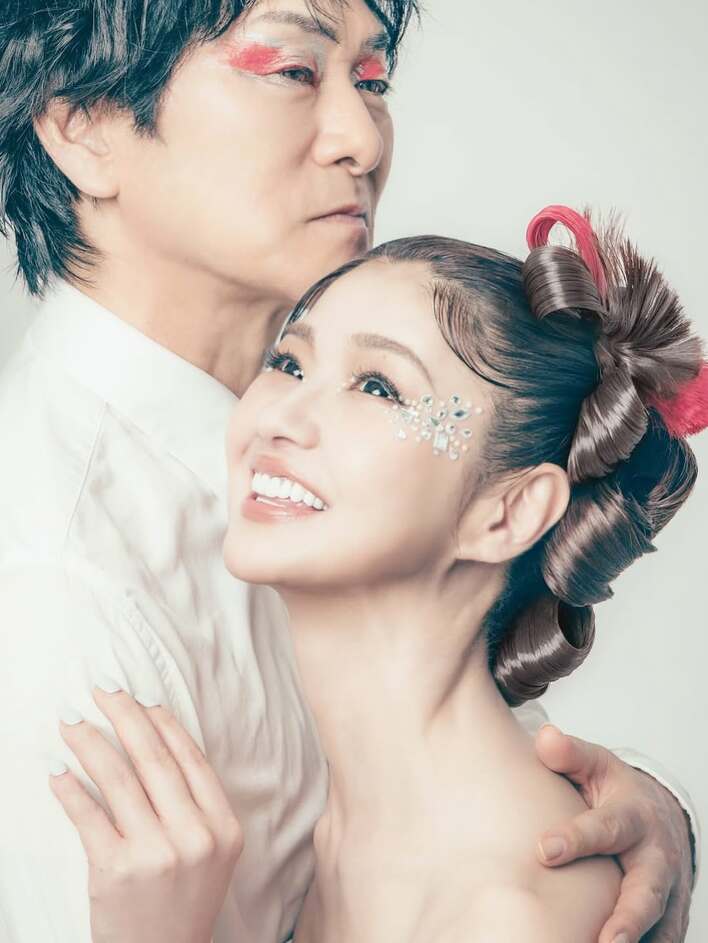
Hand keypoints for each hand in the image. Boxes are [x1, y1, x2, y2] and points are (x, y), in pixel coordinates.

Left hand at [49, 686, 242, 942]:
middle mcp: (194, 837)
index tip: (140, 698)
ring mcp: (156, 854)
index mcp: (223, 827)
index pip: (190, 759)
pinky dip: (70, 790)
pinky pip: (88, 818)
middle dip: (124, 717)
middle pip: (154, 760)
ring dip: (90, 744)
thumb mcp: (213, 853)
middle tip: (101, 690)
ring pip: (118, 780)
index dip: (162, 723)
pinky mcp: (116, 872)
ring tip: (71, 722)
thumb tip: (157, 740)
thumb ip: (197, 804)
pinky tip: (58, 771)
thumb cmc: (185, 902)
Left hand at [534, 725, 692, 942]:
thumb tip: (546, 738)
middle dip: (629, 918)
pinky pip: (663, 941)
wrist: (658, 815)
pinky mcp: (671, 918)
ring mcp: (668, 893)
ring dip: (638, 942)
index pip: (604, 828)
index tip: (544, 850)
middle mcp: (656, 858)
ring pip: (660, 926)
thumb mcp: (595, 764)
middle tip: (607, 942)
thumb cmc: (614, 790)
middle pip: (646, 892)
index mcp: (633, 817)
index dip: (575, 839)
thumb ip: (569, 754)